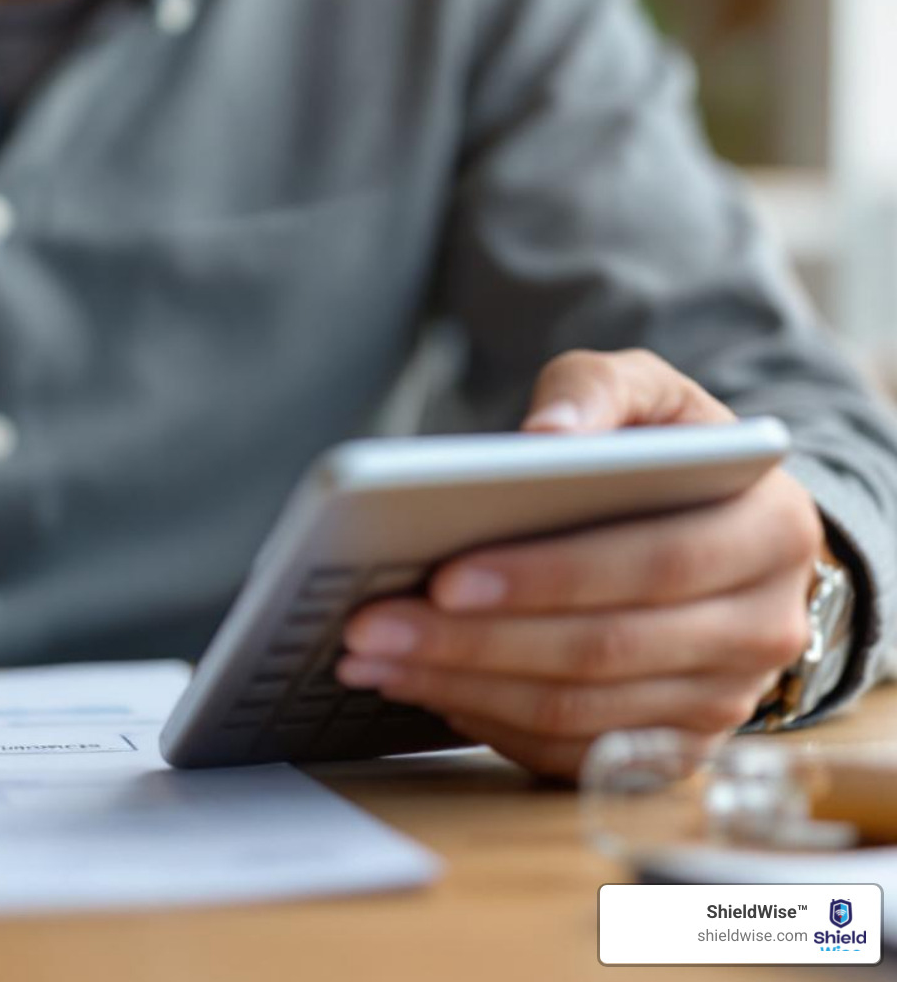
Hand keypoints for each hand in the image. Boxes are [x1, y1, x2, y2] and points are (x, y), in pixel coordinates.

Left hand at [337, 350, 823, 779]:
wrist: (719, 528)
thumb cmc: (667, 455)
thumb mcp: (647, 392)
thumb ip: (598, 390)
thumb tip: (545, 433)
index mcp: (771, 530)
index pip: (654, 563)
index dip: (545, 576)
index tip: (442, 576)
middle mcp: (762, 627)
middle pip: (603, 650)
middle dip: (472, 642)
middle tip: (371, 626)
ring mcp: (723, 700)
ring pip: (578, 710)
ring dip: (461, 688)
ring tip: (371, 659)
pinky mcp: (675, 748)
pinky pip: (572, 752)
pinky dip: (488, 724)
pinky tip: (423, 688)